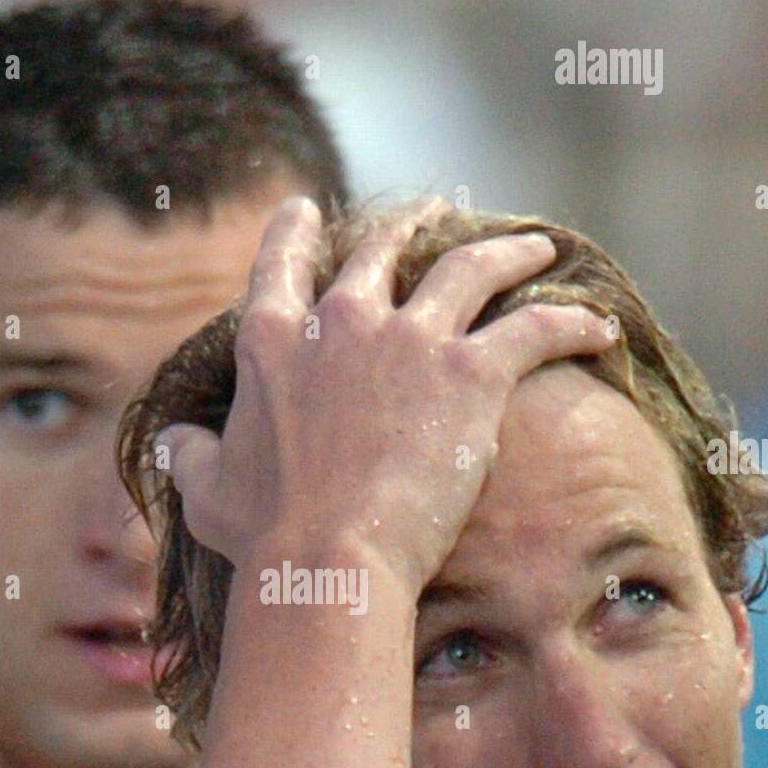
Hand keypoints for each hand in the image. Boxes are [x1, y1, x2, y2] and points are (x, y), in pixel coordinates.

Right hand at [159, 196, 613, 597]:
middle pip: (385, 249)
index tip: (308, 209)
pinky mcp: (470, 371)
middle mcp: (341, 321)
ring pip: (470, 267)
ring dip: (506, 251)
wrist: (327, 558)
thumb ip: (189, 456)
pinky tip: (598, 326)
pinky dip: (571, 321)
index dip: (295, 230)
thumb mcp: (207, 491)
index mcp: (273, 341)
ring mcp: (409, 339)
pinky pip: (534, 326)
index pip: (281, 263)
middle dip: (413, 225)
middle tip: (436, 214)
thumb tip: (169, 443)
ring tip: (533, 246)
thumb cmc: (263, 534)